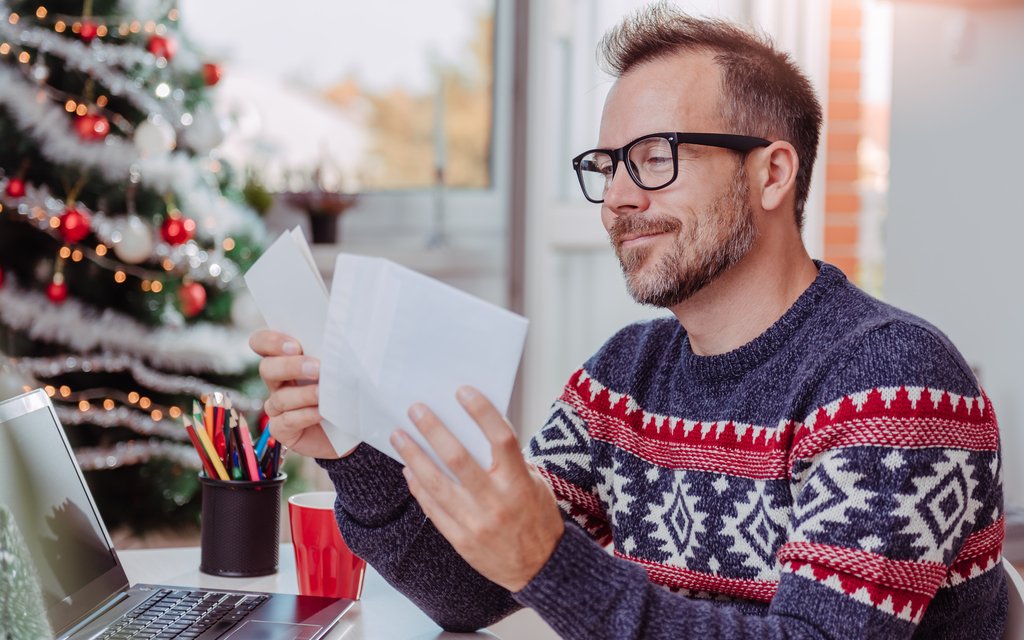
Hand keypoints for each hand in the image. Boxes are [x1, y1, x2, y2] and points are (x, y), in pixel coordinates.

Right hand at [249, 329, 353, 458]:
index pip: (262, 342)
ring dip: (303, 394)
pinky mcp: (281, 429)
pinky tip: (321, 413)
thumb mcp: (337, 368)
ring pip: (280, 397)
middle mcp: (277, 381)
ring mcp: (277, 406)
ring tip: (323, 393)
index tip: (295, 346)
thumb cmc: (343, 391)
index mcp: (285, 359)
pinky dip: (305, 415)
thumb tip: (338, 343)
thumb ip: (329, 354)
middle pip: (267, 368)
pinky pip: (286, 421)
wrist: (350, 426)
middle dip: (290, 366)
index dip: (271, 341)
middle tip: (316, 368)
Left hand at [391, 385, 563, 592]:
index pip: (500, 438)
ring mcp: (475, 522)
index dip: (482, 412)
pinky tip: (408, 469)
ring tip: (399, 436)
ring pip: (436, 483)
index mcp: (519, 483)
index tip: (463, 392)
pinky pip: (432, 508)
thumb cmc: (538, 520)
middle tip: (416, 410)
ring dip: (414, 456)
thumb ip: (511, 461)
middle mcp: (496, 502)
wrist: (541, 569)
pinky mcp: (461, 540)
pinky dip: (418, 486)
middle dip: (433, 430)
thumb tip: (478, 431)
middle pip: (458, 458)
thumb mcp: (536, 484)